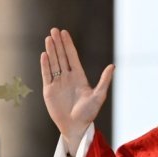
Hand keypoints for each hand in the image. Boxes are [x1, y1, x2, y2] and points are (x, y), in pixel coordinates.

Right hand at [42, 28, 113, 154]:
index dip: (68, 45)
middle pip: (61, 57)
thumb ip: (104, 80)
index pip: (72, 57)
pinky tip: (44, 55)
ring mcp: (58, 83)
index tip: (64, 33)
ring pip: (53, 63)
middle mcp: (67, 77)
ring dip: (51, 51)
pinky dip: (45, 65)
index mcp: (79, 77)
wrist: (75, 127)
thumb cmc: (88, 114)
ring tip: (48, 38)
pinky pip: (46, 75)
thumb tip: (113, 66)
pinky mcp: (49, 91)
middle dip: (58, 43)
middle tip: (54, 30)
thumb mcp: (99, 96)